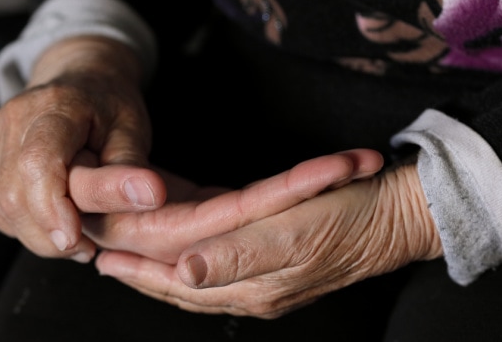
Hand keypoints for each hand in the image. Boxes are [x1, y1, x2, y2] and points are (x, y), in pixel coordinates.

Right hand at [0, 36, 158, 259]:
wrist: (79, 81)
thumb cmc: (110, 109)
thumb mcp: (132, 132)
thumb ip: (131, 168)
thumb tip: (151, 196)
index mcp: (55, 105)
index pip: (37, 162)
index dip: (51, 208)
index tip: (77, 241)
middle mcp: (12, 117)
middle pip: (13, 194)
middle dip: (50, 235)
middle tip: (87, 248)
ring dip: (37, 235)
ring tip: (74, 232)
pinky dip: (22, 226)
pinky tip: (50, 219)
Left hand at [93, 160, 442, 318]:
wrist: (400, 215)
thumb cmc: (351, 218)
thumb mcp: (294, 233)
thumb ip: (238, 256)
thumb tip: (183, 273)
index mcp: (251, 285)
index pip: (178, 282)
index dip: (139, 270)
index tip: (101, 259)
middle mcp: (253, 286)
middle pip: (182, 282)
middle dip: (141, 271)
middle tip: (101, 257)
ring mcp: (265, 272)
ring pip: (198, 272)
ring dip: (160, 265)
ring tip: (127, 256)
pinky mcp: (276, 252)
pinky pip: (223, 256)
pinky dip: (194, 249)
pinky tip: (180, 239)